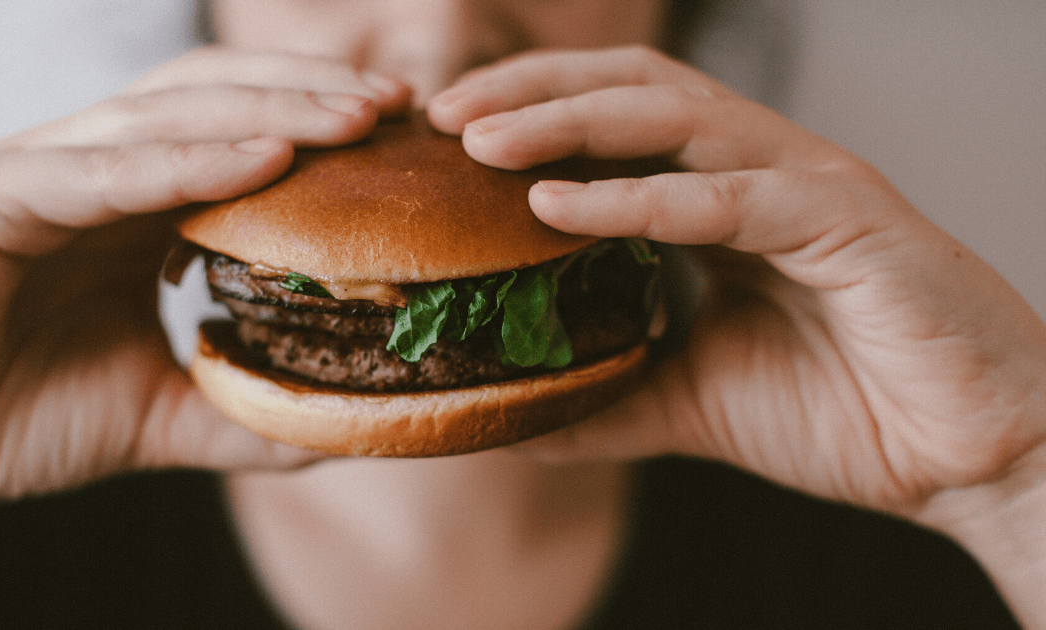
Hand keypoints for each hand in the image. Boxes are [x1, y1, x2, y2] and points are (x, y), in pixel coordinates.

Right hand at [0, 48, 410, 588]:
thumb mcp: (161, 414)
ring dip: (271, 110)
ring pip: (169, 117)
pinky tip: (267, 159)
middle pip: (215, 101)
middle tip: (398, 107)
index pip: (236, 134)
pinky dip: (189, 160)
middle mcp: (88, 169)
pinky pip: (106, 171)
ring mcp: (39, 171)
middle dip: (311, 96)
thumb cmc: (16, 419)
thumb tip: (339, 424)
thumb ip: (243, 410)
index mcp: (126, 202)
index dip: (317, 126)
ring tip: (356, 118)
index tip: (401, 138)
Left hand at [428, 46, 1045, 520]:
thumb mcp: (694, 400)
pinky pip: (729, 195)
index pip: (614, 124)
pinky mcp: (848, 222)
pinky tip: (559, 205)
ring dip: (567, 120)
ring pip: (673, 117)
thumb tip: (517, 417)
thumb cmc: (848, 413)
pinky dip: (640, 197)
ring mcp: (806, 186)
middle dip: (531, 91)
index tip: (443, 142)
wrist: (970, 459)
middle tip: (442, 115)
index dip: (528, 117)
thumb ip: (610, 394)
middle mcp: (760, 172)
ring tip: (480, 140)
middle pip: (630, 91)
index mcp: (725, 199)